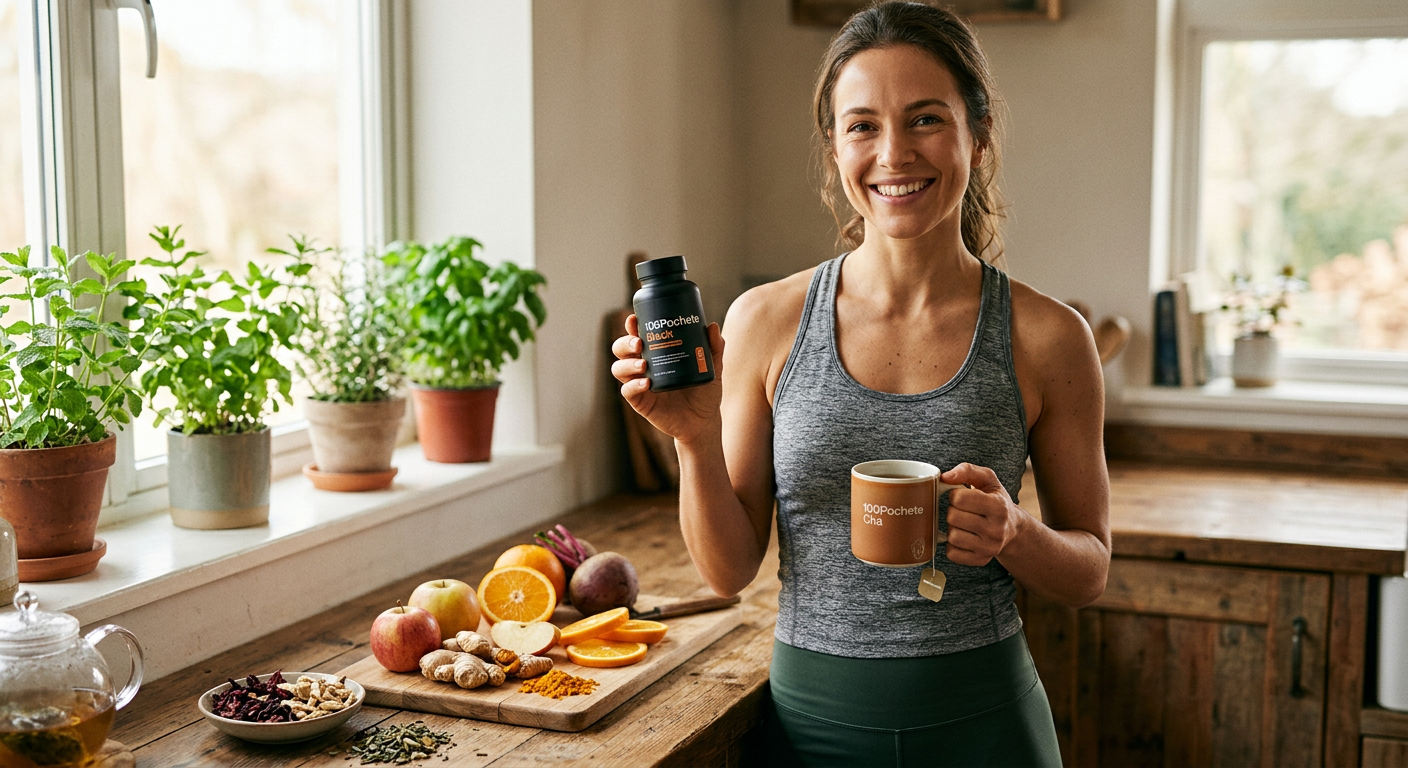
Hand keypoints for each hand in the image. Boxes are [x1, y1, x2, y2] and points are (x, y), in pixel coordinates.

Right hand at [610, 314, 724, 444]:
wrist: (704, 421)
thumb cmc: (705, 392)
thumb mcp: (712, 367)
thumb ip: (714, 347)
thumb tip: (712, 326)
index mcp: (656, 353)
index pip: (637, 334)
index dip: (631, 326)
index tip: (634, 319)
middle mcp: (644, 366)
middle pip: (621, 349)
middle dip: (625, 343)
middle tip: (639, 343)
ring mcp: (640, 384)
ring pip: (619, 369)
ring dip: (627, 364)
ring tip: (643, 365)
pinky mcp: (641, 402)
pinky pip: (627, 391)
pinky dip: (633, 386)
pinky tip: (646, 383)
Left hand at [940, 463, 1024, 566]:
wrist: (1012, 529)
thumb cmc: (995, 500)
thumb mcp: (988, 479)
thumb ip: (967, 470)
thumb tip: (944, 477)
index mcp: (999, 507)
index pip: (959, 499)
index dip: (955, 495)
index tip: (962, 496)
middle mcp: (996, 530)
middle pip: (953, 518)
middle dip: (953, 511)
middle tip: (962, 510)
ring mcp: (989, 548)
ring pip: (952, 536)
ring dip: (952, 528)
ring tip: (963, 523)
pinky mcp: (981, 560)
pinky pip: (951, 554)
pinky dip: (952, 545)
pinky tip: (963, 537)